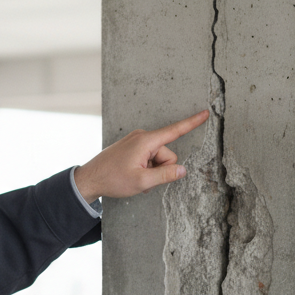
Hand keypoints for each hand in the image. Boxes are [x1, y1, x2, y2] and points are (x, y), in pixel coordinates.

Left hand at [73, 109, 209, 202]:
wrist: (90, 179)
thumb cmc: (112, 179)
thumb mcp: (141, 181)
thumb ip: (165, 175)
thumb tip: (182, 170)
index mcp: (146, 141)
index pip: (175, 131)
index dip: (192, 123)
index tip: (205, 113)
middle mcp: (142, 137)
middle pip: (167, 154)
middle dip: (161, 169)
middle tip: (144, 179)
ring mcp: (136, 142)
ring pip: (158, 159)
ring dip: (152, 171)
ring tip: (136, 178)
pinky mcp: (132, 147)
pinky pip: (148, 158)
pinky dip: (145, 169)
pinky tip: (133, 175)